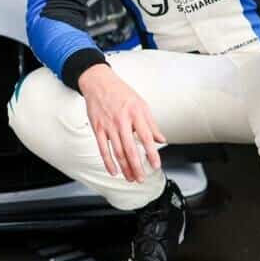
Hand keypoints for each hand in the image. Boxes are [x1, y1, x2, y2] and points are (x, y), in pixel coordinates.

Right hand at [78, 64, 164, 181]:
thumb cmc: (121, 92)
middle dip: (136, 166)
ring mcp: (108, 125)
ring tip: (130, 178)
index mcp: (136, 113)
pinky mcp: (98, 128)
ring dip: (124, 167)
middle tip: (141, 178)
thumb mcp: (141, 104)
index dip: (152, 153)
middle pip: (130, 148)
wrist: (99, 82)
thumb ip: (151, 124)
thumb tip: (162, 139)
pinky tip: (113, 171)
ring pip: (117, 151)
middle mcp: (122, 120)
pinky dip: (108, 162)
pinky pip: (102, 148)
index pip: (146, 137)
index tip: (155, 165)